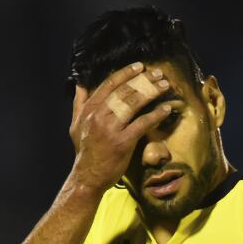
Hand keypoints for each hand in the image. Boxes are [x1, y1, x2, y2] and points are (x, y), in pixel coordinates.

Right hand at [67, 62, 171, 192]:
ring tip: (165, 86)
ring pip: (134, 103)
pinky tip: (166, 109)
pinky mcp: (123, 142)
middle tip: (159, 73)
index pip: (109, 84)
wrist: (87, 177)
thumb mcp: (76, 124)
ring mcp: (111, 128)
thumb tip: (80, 84)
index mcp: (89, 109)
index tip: (140, 67)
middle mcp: (99, 115)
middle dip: (144, 79)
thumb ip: (79, 103)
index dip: (126, 73)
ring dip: (152, 92)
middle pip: (125, 90)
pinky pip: (142, 123)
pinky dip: (156, 115)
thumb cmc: (85, 151)